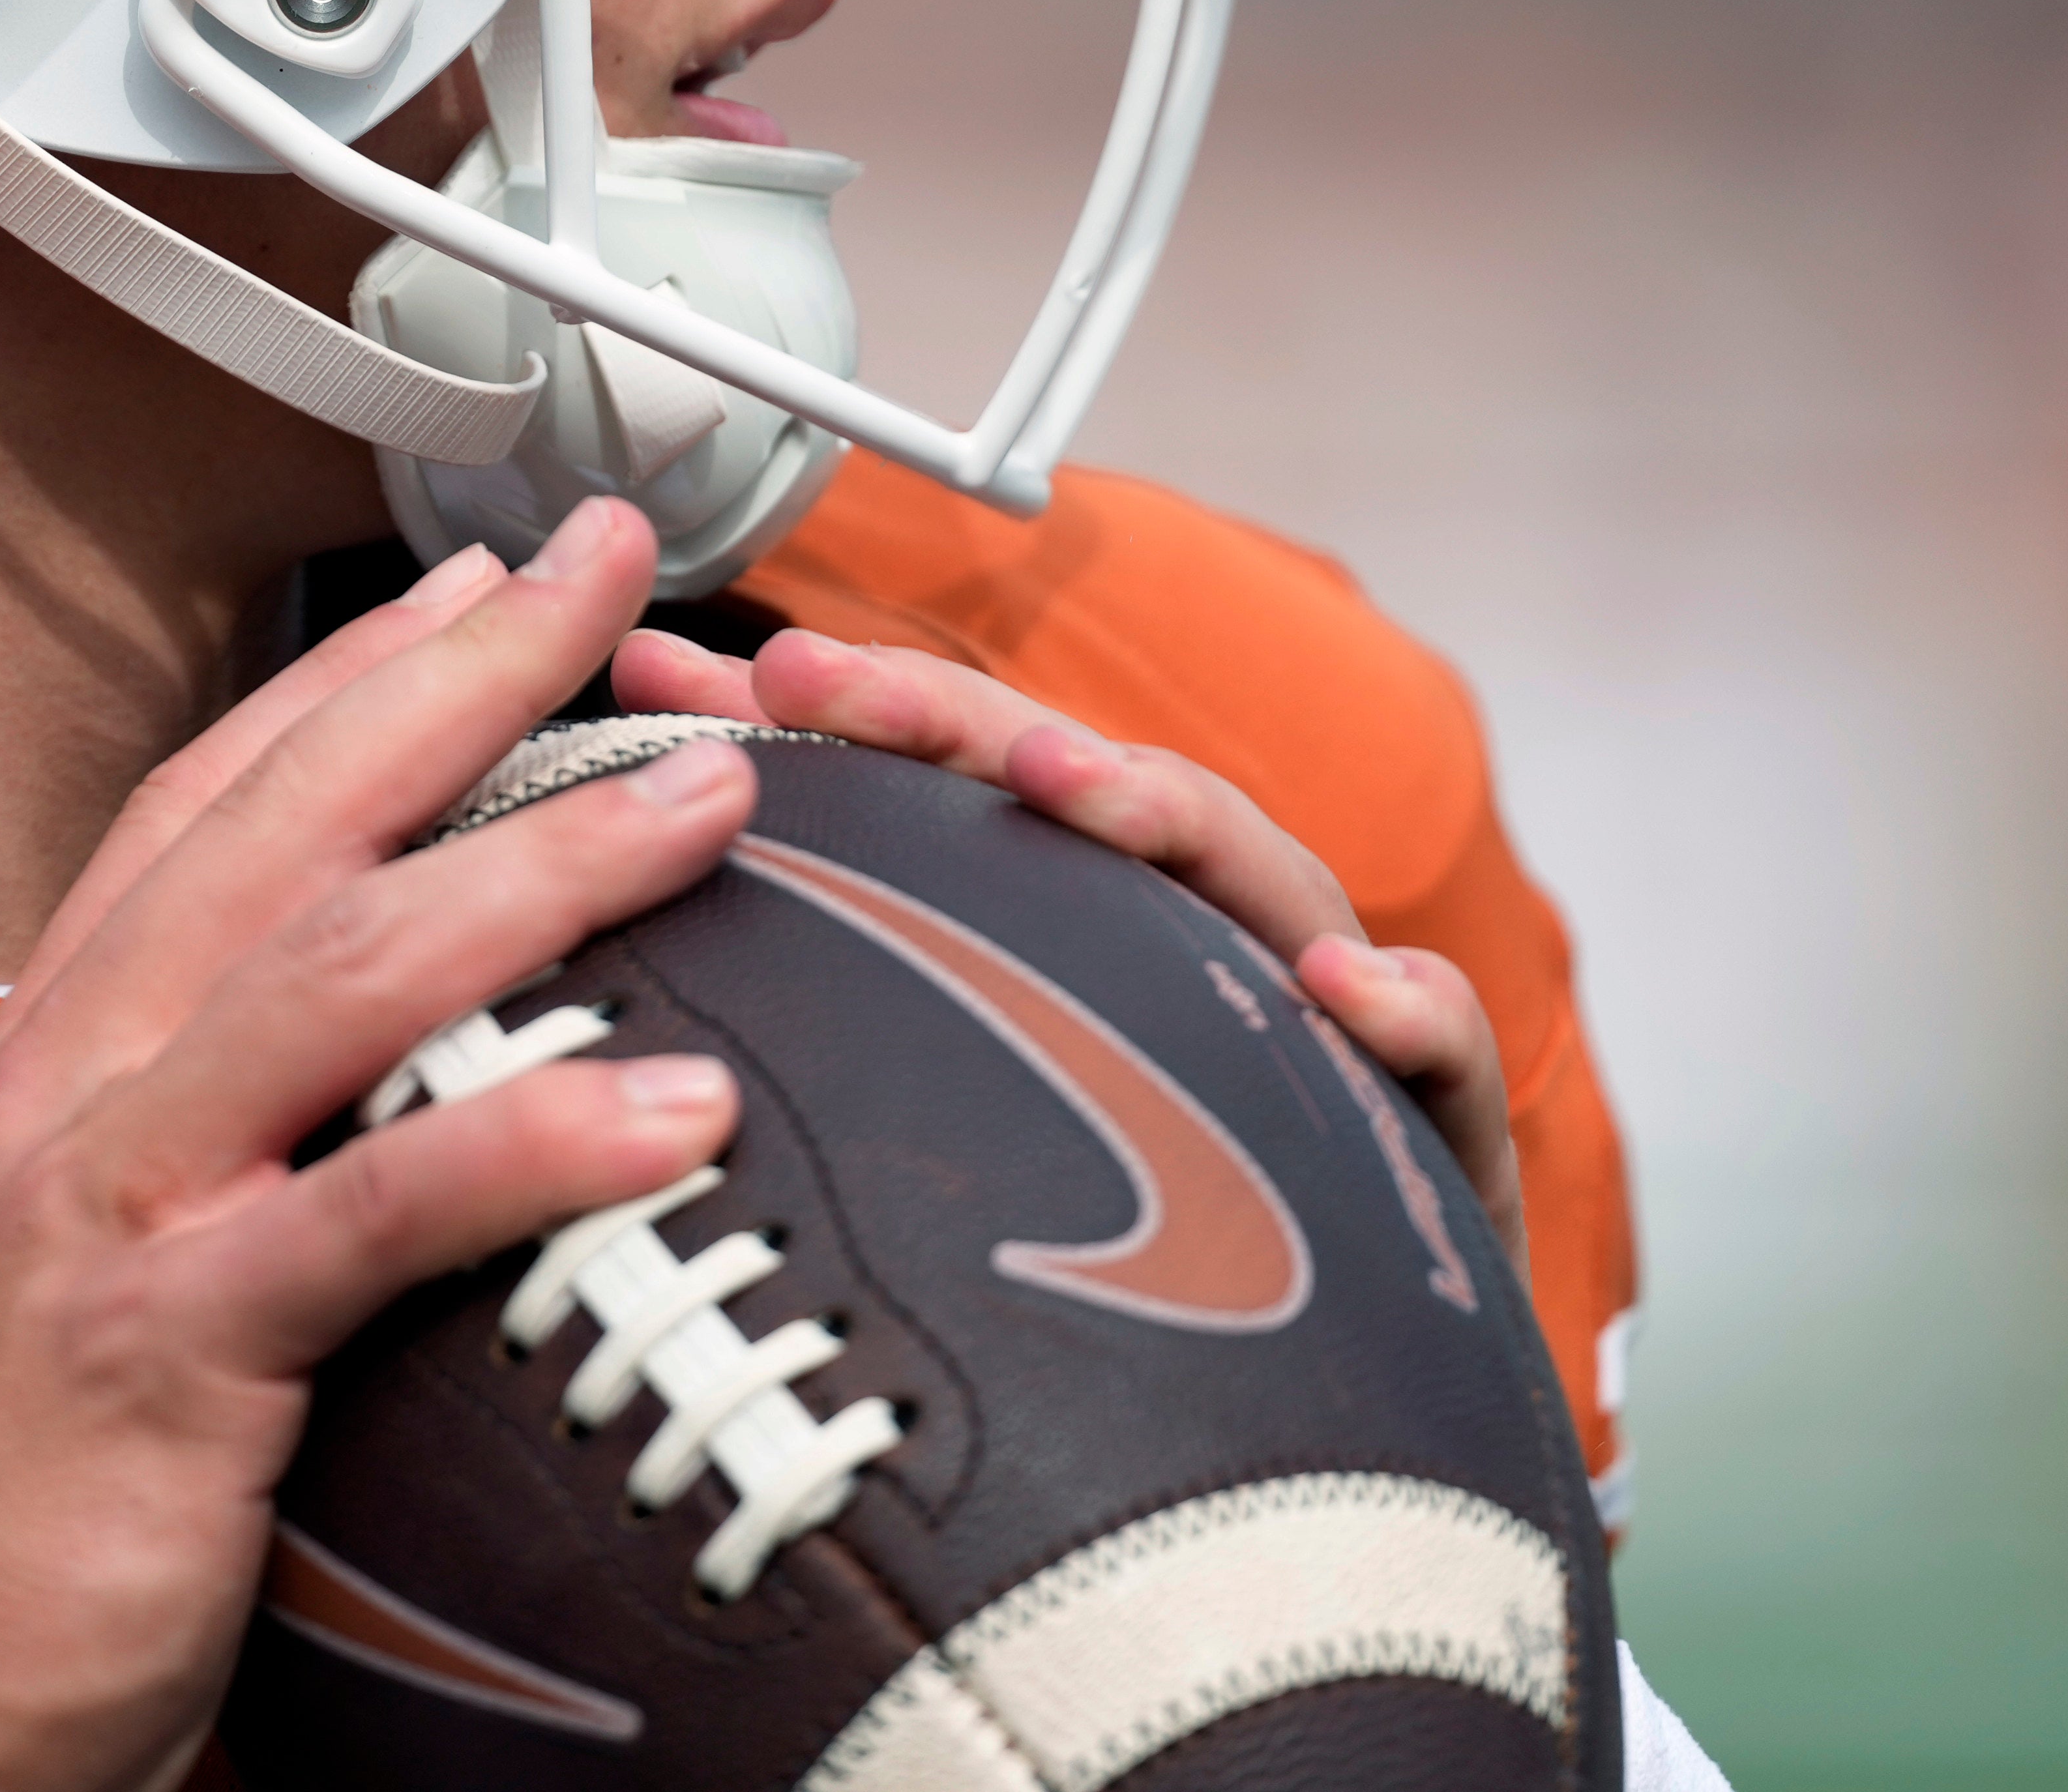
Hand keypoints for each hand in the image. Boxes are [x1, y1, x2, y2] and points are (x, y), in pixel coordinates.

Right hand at [0, 504, 751, 1791]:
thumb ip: (184, 1163)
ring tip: (705, 799)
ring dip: (540, 865)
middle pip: (284, 828)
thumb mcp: (67, 1281)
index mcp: (44, 1064)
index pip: (209, 807)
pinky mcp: (159, 1355)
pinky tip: (677, 1108)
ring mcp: (102, 1213)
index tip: (488, 585)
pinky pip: (373, 1215)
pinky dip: (534, 1145)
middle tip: (614, 569)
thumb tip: (342, 1100)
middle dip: (464, 679)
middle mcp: (61, 1094)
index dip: (350, 680)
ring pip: (337, 972)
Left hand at [607, 618, 1523, 1278]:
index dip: (843, 713)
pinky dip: (1403, 1003)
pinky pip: (1437, 1048)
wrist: (1356, 1396)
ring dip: (1159, 812)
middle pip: (1085, 794)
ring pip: (1254, 874)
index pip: (960, 778)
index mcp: (1094, 911)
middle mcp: (1205, 930)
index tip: (711, 672)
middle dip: (951, 722)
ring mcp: (1323, 1011)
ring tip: (1064, 778)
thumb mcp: (993, 1084)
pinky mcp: (1431, 1122)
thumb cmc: (1157, 1211)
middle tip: (827, 680)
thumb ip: (840, 957)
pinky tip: (1337, 988)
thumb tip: (630, 850)